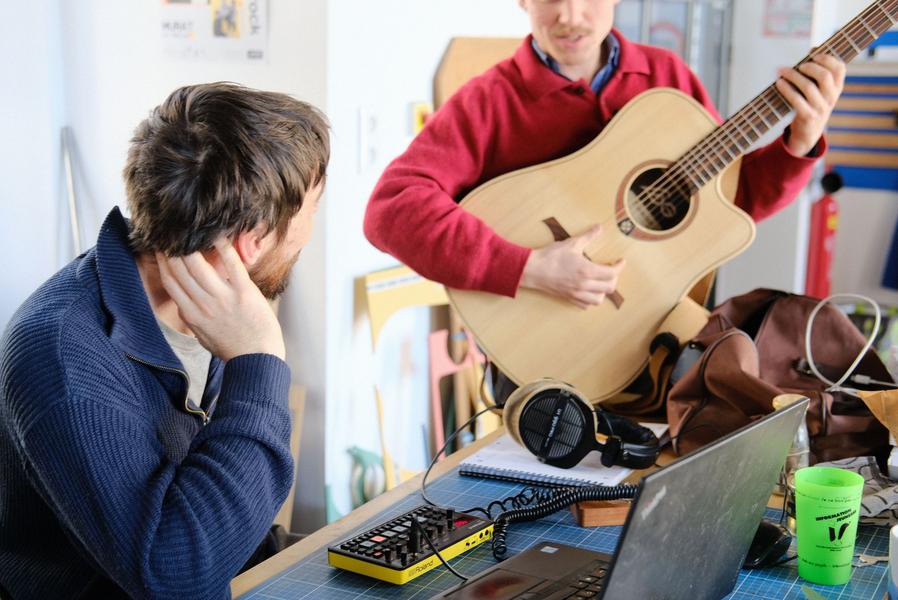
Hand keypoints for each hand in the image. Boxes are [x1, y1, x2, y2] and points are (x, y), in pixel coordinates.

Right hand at [156, 240, 285, 361]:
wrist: (257, 360)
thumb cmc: (231, 348)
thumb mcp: (202, 336)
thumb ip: (191, 318)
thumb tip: (183, 303)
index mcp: (191, 314)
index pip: (170, 281)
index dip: (163, 261)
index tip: (161, 246)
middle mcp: (203, 304)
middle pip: (180, 268)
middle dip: (173, 247)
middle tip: (174, 231)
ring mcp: (223, 298)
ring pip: (199, 264)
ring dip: (192, 244)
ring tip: (191, 229)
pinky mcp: (244, 293)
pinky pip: (231, 264)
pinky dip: (224, 247)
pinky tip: (219, 235)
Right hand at [520, 224, 624, 309]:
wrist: (533, 270)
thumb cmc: (551, 256)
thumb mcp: (571, 243)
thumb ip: (588, 236)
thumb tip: (599, 228)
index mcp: (587, 271)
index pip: (612, 273)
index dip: (619, 267)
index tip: (620, 261)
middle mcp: (584, 285)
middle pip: (609, 287)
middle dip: (614, 278)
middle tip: (611, 270)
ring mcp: (576, 293)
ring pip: (599, 299)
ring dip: (603, 291)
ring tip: (601, 282)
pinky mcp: (569, 297)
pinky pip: (585, 305)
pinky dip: (590, 299)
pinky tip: (589, 291)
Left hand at [775, 54, 845, 156]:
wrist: (809, 131)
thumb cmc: (812, 103)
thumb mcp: (821, 89)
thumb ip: (818, 73)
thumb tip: (813, 49)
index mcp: (837, 87)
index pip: (840, 68)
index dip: (827, 58)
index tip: (813, 53)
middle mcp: (831, 97)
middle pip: (824, 76)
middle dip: (809, 67)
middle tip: (798, 65)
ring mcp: (820, 108)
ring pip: (808, 87)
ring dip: (793, 76)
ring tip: (782, 71)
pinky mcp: (808, 116)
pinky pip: (796, 100)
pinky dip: (786, 89)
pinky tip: (779, 83)